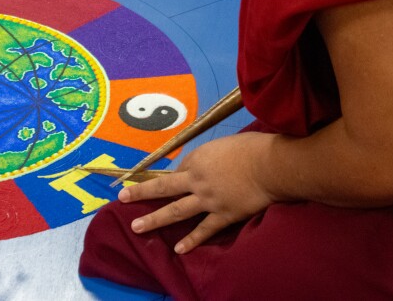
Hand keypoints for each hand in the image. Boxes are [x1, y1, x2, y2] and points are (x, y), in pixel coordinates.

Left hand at [119, 132, 279, 253]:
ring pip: (175, 212)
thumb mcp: (225, 144)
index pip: (178, 170)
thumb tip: (212, 161)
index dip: (174, 175)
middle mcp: (197, 180)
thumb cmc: (251, 148)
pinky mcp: (223, 215)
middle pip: (163, 188)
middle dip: (141, 194)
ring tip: (137, 227)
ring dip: (154, 220)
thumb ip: (214, 156)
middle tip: (122, 199)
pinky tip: (179, 249)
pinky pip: (204, 230)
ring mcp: (208, 200)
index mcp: (198, 159)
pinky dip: (191, 240)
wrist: (269, 165)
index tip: (170, 179)